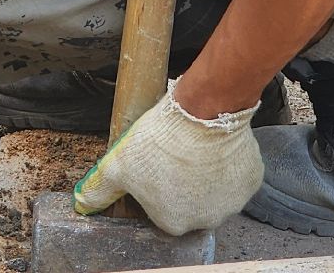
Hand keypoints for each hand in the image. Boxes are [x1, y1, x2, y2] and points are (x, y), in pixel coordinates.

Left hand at [71, 82, 263, 235]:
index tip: (153, 167)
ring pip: (214, 192)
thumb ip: (99, 190)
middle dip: (181, 184)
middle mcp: (205, 221)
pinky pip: (237, 177)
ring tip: (193, 149)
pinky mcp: (251, 182)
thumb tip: (82, 205)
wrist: (202, 110)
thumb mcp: (117, 165)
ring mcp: (232, 203)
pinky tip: (214, 147)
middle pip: (189, 204)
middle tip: (174, 156)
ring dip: (205, 176)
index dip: (154, 187)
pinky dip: (227, 165)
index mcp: (173, 222)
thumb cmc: (161, 139)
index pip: (159, 210)